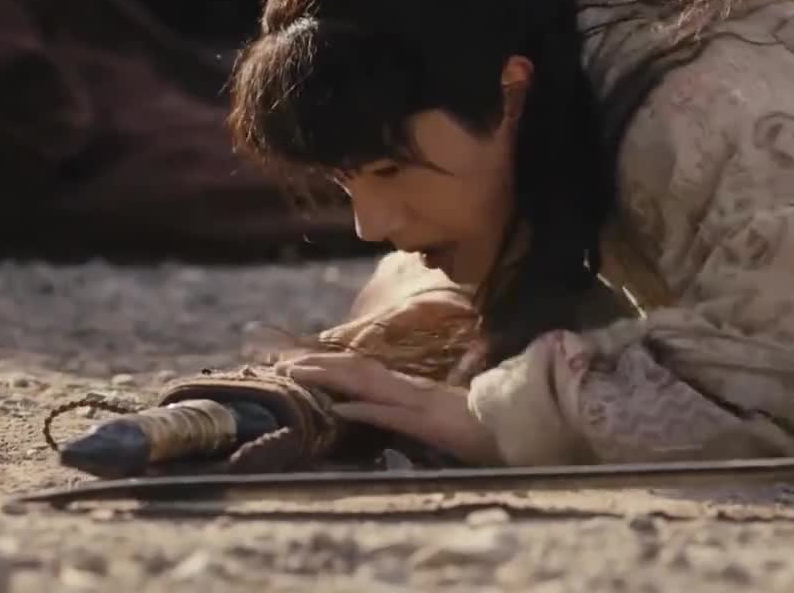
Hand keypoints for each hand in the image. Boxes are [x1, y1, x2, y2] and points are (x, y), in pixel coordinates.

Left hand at [273, 351, 501, 465]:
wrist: (515, 431)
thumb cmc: (479, 430)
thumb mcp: (435, 423)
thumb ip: (409, 415)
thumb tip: (380, 416)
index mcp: (410, 390)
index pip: (362, 371)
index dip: (329, 364)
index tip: (297, 362)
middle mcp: (409, 390)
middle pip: (355, 369)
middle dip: (317, 364)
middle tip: (279, 362)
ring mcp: (417, 403)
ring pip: (365, 384)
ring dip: (328, 377)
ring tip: (295, 374)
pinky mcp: (426, 423)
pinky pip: (389, 415)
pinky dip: (362, 411)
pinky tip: (338, 411)